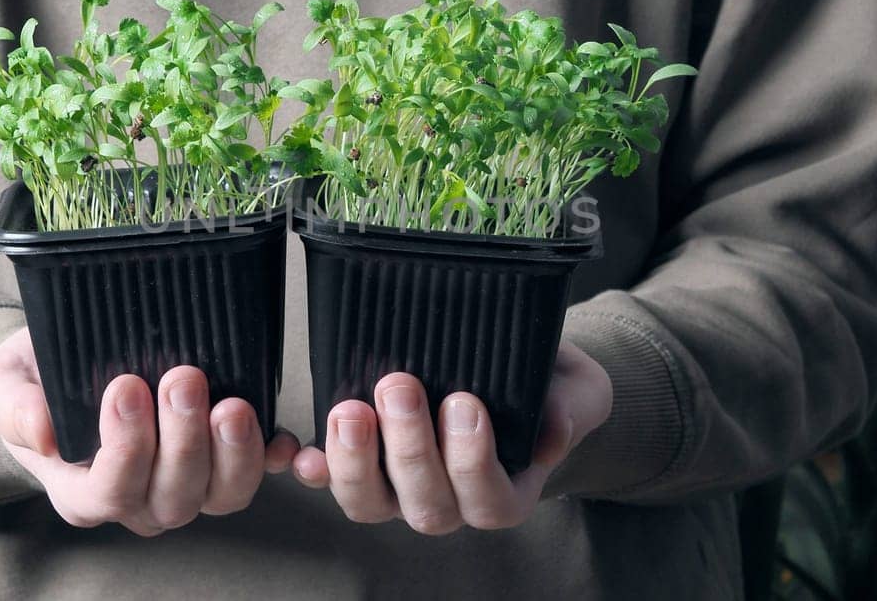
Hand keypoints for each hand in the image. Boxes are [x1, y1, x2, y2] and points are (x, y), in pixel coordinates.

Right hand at [0, 328, 299, 533]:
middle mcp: (139, 499)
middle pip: (173, 496)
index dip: (124, 447)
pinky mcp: (224, 457)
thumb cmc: (31, 381)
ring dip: (233, 452)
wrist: (62, 367)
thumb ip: (10, 407)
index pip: (109, 491)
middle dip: (182, 440)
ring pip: (221, 494)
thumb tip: (43, 433)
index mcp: (82, 491)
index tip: (124, 386)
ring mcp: (187, 483)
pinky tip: (283, 437)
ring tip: (230, 402)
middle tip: (182, 378)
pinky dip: (276, 458)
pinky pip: (259, 472)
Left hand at [291, 341, 610, 533]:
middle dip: (409, 447)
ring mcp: (399, 491)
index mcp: (503, 495)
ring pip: (371, 503)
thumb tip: (553, 430)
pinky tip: (302, 453)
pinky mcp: (362, 467)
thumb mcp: (574, 389)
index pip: (488, 500)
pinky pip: (331, 482)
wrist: (514, 372)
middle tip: (401, 386)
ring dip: (356, 460)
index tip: (464, 401)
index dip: (471, 460)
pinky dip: (315, 470)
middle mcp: (449, 504)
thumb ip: (568, 408)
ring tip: (351, 408)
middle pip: (425, 504)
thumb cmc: (545, 385)